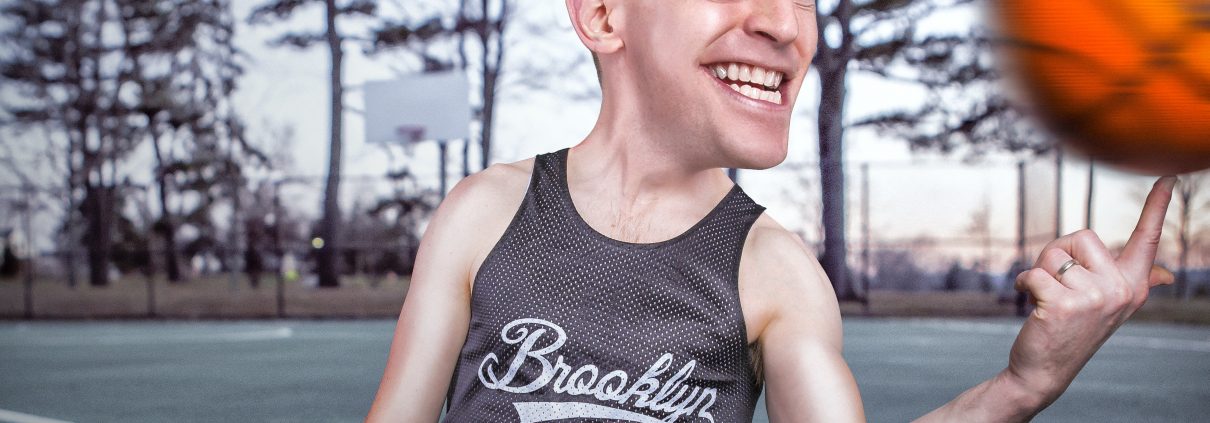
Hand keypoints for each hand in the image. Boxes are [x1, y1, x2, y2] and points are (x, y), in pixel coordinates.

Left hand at [1005, 176, 1176, 410]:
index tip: (1168, 177)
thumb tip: (1166, 275)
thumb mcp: (1106, 303)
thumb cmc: (1070, 329)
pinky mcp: (1066, 304)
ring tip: (1047, 301)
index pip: (1147, 239)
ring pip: (1054, 254)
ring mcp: (1096, 298)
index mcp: (1134, 285)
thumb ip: (1128, 279)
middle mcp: (1122, 290)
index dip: (1156, 206)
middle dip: (1058, 254)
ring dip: (1040, 272)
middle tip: (1058, 287)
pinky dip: (1023, 285)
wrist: (1045, 371)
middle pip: (1082, 236)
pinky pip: (1033, 273)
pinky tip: (1033, 307)